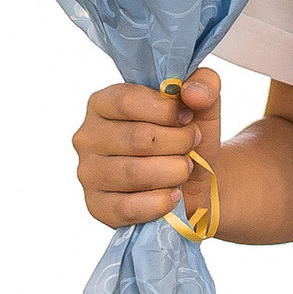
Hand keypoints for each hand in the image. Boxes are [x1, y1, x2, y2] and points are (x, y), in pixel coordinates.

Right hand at [73, 72, 220, 233]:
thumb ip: (205, 85)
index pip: (127, 100)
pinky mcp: (97, 207)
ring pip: (134, 174)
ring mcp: (88, 173)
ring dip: (173, 171)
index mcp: (102, 103)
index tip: (187, 117)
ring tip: (184, 168)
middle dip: (178, 143)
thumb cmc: (186, 134)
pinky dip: (160, 202)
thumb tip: (192, 93)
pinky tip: (174, 194)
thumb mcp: (202, 104)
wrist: (192, 180)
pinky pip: (128, 208)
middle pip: (137, 138)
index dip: (166, 110)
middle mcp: (87, 137)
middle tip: (191, 145)